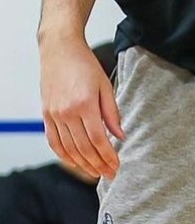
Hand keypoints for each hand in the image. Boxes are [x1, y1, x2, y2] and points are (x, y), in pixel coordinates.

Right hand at [40, 37, 123, 179]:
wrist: (59, 49)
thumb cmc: (85, 64)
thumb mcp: (105, 86)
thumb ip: (112, 113)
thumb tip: (120, 137)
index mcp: (85, 104)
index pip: (98, 140)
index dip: (108, 156)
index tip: (116, 166)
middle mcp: (67, 112)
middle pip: (84, 148)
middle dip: (98, 165)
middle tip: (109, 174)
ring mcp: (54, 114)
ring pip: (68, 149)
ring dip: (83, 164)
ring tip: (95, 172)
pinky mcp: (46, 114)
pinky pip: (53, 141)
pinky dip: (64, 155)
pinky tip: (75, 162)